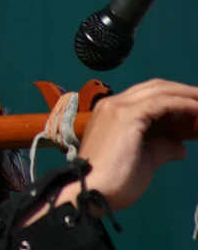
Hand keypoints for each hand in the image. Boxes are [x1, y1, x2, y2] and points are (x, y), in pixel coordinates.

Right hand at [62, 78, 197, 210]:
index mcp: (111, 112)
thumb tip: (179, 147)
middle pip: (155, 87)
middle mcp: (113, 103)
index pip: (146, 95)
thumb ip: (160, 148)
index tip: (195, 108)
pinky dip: (184, 104)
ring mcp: (118, 106)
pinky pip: (162, 102)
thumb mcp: (143, 162)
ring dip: (187, 95)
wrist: (90, 190)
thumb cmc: (112, 181)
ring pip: (159, 90)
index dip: (173, 98)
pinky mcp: (128, 114)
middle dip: (183, 91)